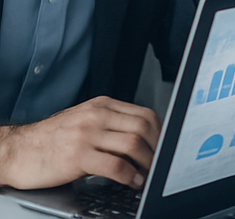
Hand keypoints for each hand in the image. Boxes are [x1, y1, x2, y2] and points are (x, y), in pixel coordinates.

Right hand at [0, 97, 159, 189]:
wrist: (16, 150)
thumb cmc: (49, 139)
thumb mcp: (84, 121)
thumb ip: (109, 124)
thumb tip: (140, 139)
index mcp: (102, 105)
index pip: (144, 113)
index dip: (160, 132)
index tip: (164, 146)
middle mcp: (97, 116)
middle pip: (143, 127)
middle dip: (157, 147)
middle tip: (160, 162)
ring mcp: (87, 135)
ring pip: (132, 144)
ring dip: (146, 162)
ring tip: (149, 173)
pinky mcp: (77, 156)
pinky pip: (114, 165)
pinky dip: (129, 175)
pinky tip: (132, 181)